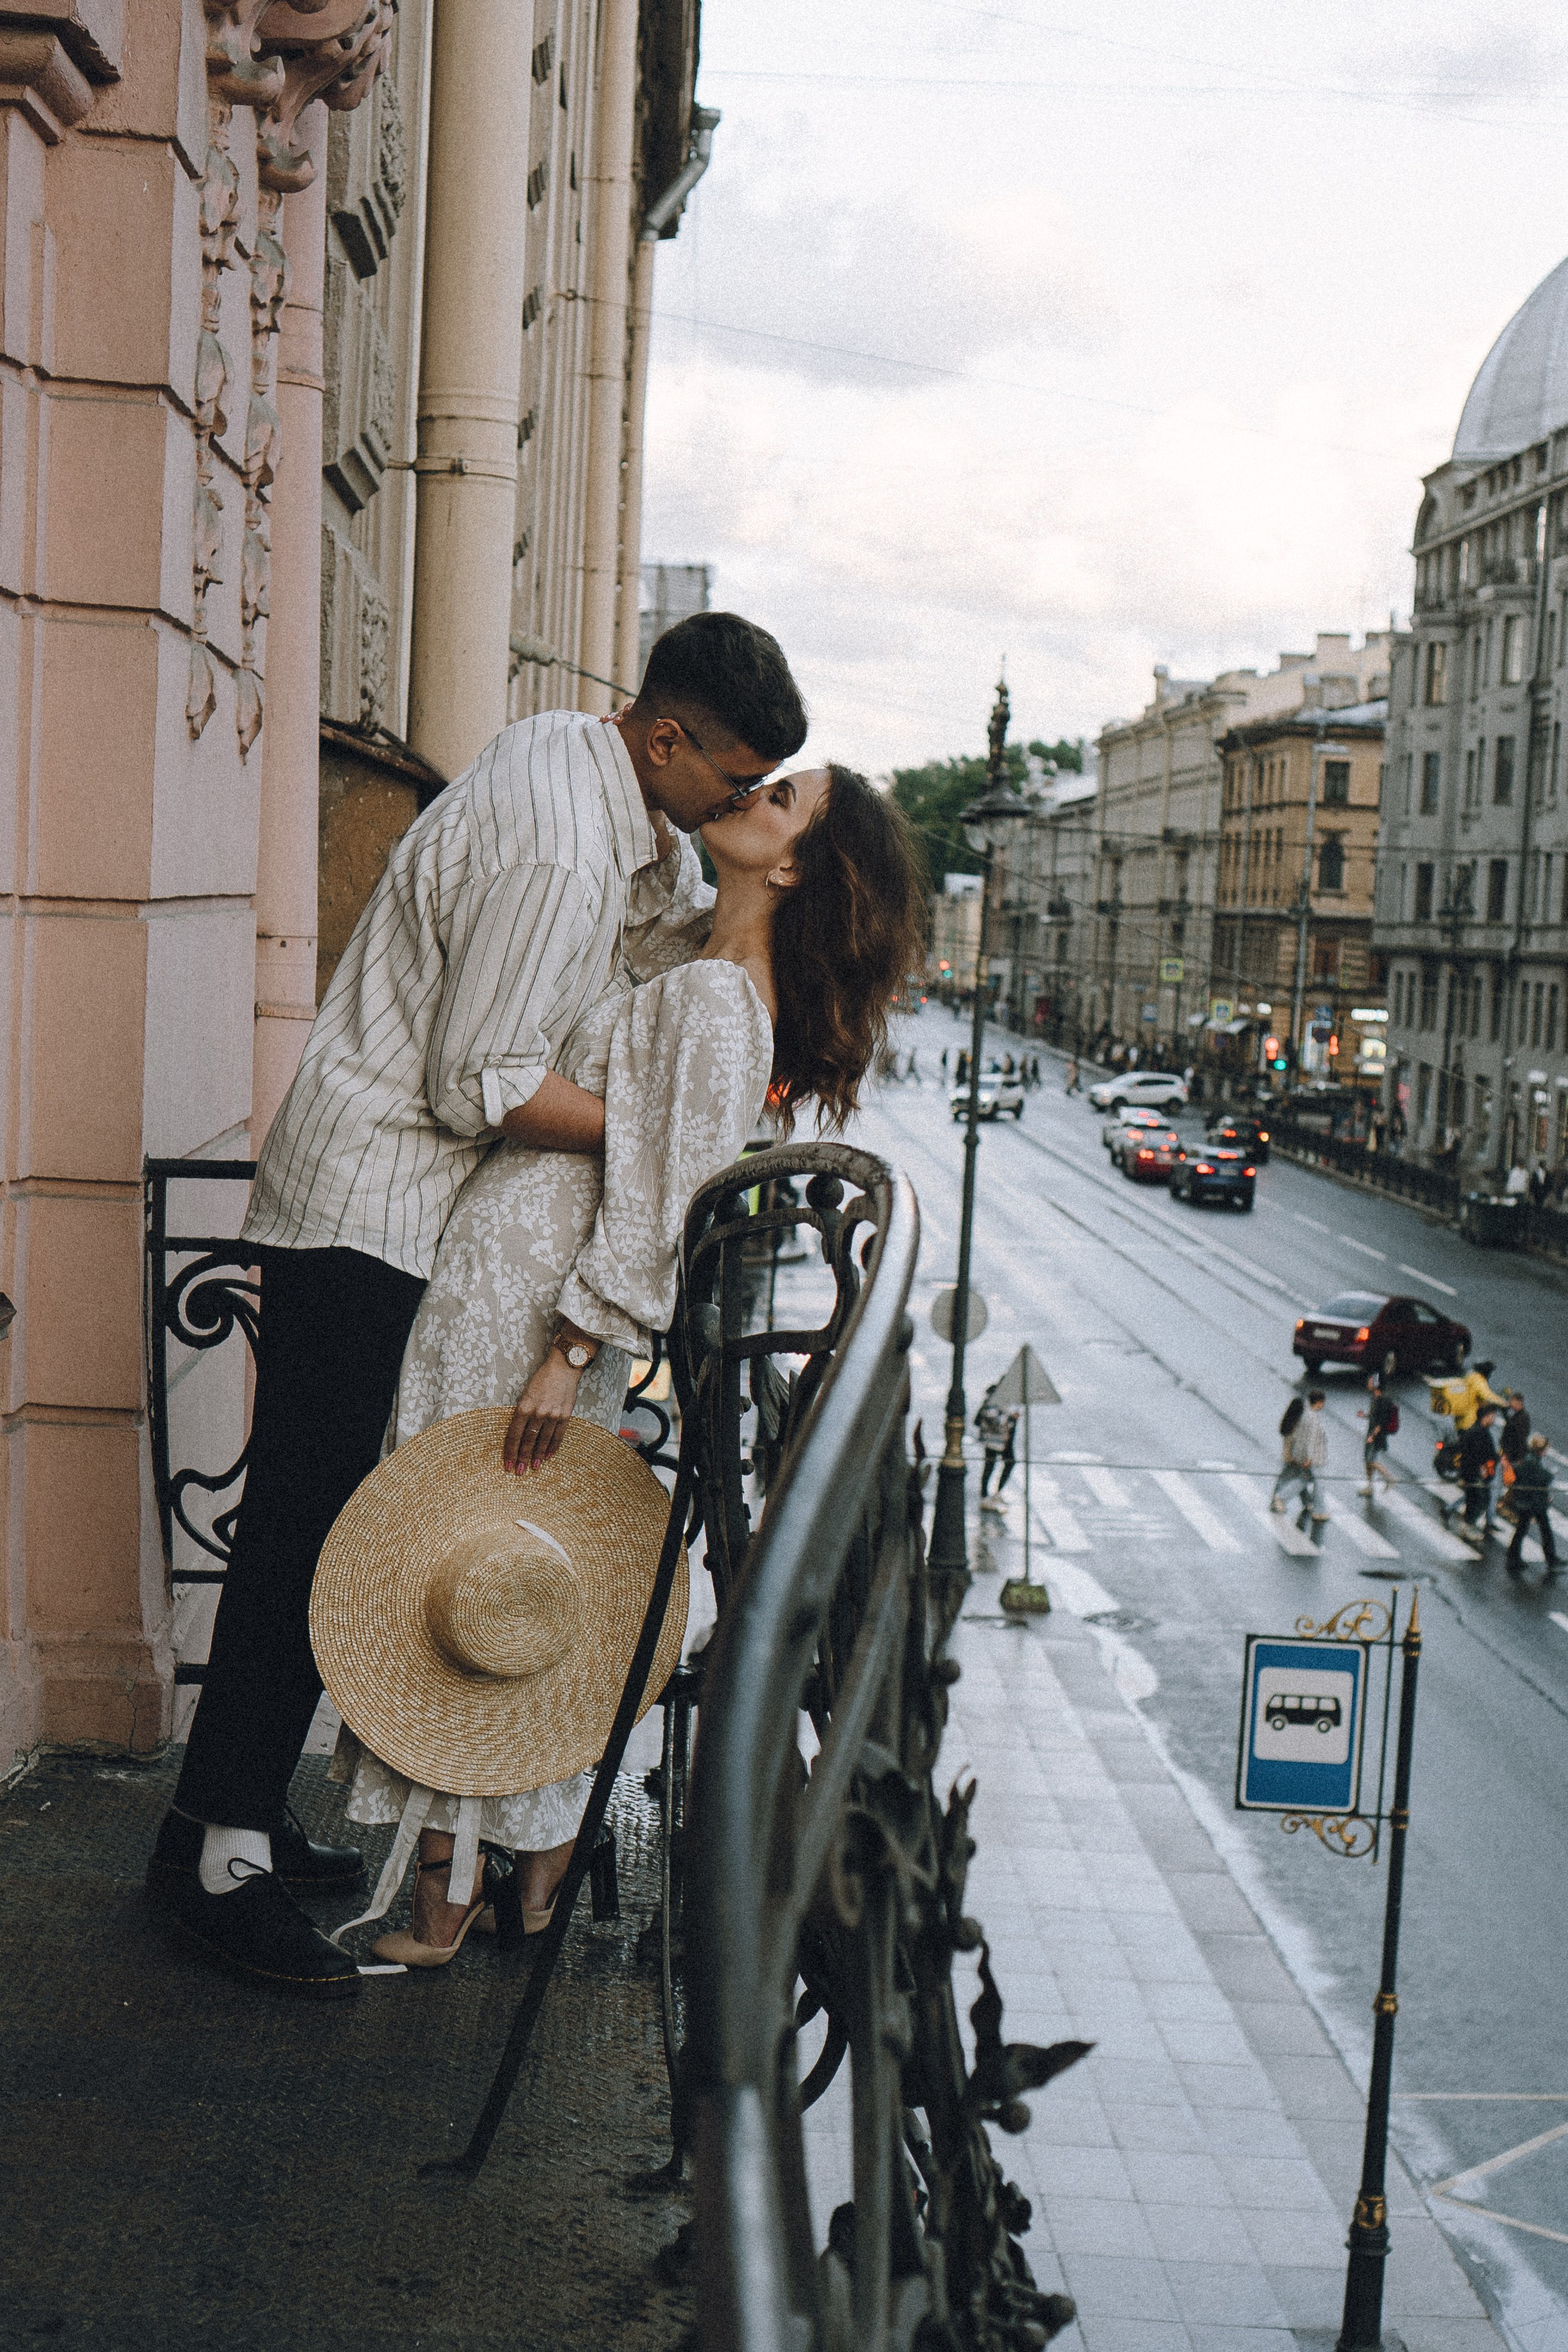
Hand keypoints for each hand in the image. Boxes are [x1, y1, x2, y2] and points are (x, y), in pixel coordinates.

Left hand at [503, 1349, 582, 1472]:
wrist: (563, 1368)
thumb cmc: (541, 1379)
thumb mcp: (525, 1393)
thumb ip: (522, 1412)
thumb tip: (517, 1433)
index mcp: (524, 1407)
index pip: (514, 1435)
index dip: (510, 1451)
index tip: (507, 1463)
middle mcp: (538, 1413)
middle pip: (527, 1441)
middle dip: (522, 1458)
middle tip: (519, 1471)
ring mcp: (553, 1415)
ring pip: (542, 1440)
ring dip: (538, 1456)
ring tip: (534, 1468)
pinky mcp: (565, 1415)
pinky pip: (558, 1435)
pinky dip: (553, 1447)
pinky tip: (549, 1457)